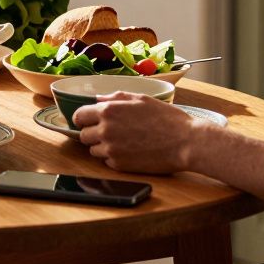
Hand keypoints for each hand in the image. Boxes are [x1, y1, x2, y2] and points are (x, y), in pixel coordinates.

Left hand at [73, 92, 197, 172]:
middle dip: (93, 133)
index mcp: (108, 111)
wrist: (185, 143)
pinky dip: (114, 157)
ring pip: (94, 150)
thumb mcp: (141, 99)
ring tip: (124, 141)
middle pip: (83, 135)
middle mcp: (105, 131)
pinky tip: (131, 151)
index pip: (78, 116)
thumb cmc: (166, 118)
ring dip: (103, 146)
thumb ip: (115, 98)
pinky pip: (107, 161)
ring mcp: (111, 150)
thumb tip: (98, 99)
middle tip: (109, 131)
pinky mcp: (120, 166)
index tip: (87, 120)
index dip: (82, 118)